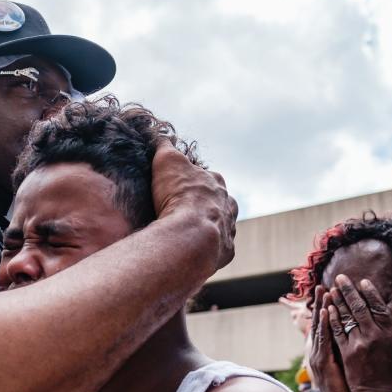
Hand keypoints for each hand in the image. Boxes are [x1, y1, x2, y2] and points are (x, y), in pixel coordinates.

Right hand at [151, 141, 237, 268]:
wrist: (190, 236)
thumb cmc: (180, 196)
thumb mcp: (167, 161)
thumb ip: (165, 148)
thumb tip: (162, 139)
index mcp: (216, 182)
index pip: (206, 177)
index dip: (191, 181)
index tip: (178, 186)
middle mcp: (228, 204)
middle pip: (217, 202)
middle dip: (203, 205)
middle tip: (181, 212)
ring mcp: (229, 229)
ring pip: (220, 225)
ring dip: (207, 227)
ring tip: (186, 233)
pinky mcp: (225, 251)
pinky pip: (217, 249)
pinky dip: (206, 249)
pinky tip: (191, 251)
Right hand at [309, 285, 350, 391]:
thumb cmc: (346, 388)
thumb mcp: (344, 365)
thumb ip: (348, 349)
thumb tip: (358, 335)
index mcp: (326, 348)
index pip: (327, 322)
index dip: (329, 306)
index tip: (333, 290)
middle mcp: (320, 348)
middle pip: (322, 319)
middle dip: (324, 301)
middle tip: (324, 284)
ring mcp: (321, 353)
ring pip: (321, 325)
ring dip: (322, 306)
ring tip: (324, 290)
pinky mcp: (324, 361)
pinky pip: (324, 339)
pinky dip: (324, 324)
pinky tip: (325, 311)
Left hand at [327, 274, 391, 391]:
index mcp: (390, 336)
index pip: (379, 308)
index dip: (370, 293)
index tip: (363, 282)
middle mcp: (373, 336)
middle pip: (359, 307)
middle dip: (349, 291)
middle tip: (341, 277)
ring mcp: (357, 344)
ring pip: (346, 317)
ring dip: (338, 301)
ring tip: (332, 288)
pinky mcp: (346, 353)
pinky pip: (337, 331)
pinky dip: (331, 319)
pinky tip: (327, 309)